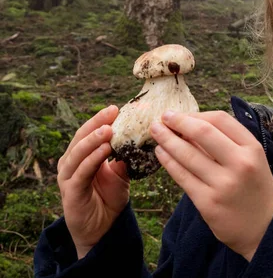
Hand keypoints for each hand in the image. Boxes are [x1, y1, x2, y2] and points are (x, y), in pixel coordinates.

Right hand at [57, 106, 129, 258]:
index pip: (89, 133)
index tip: (116, 108)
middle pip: (81, 138)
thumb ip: (124, 158)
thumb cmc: (109, 200)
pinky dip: (92, 159)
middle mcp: (71, 164)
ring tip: (108, 129)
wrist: (103, 230)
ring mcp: (68, 178)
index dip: (100, 119)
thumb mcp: (121, 175)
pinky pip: (81, 173)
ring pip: (78, 153)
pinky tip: (105, 150)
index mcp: (82, 157)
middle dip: (96, 123)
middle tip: (111, 111)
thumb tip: (137, 139)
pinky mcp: (71, 193)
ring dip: (93, 140)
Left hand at [151, 110, 272, 261]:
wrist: (266, 227)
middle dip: (179, 122)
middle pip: (202, 133)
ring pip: (188, 154)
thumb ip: (229, 142)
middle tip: (163, 117)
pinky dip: (168, 162)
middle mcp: (240, 163)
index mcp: (252, 148)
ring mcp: (223, 184)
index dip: (196, 114)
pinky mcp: (208, 203)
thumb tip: (191, 125)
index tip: (181, 114)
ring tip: (156, 131)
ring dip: (167, 140)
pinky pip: (182, 177)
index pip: (220, 120)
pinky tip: (161, 153)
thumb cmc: (256, 188)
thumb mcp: (253, 159)